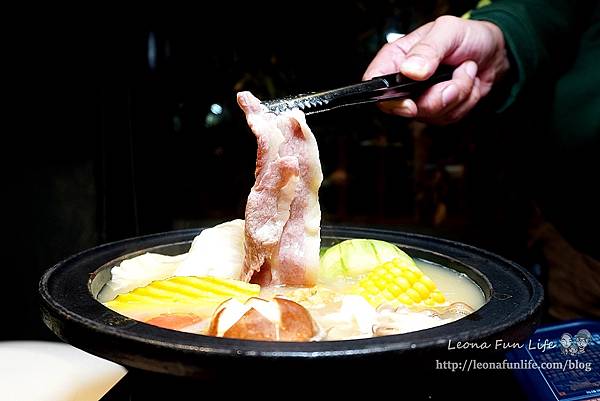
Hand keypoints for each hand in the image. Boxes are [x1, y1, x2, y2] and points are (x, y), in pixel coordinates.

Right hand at [363, 16, 509, 124]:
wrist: (493, 53)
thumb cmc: (467, 37)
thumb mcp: (448, 31)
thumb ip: (428, 50)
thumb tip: (410, 70)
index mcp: (398, 58)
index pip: (376, 82)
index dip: (387, 98)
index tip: (409, 102)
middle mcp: (405, 82)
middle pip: (405, 107)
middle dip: (436, 95)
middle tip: (452, 75)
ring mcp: (421, 99)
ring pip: (431, 113)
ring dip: (457, 93)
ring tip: (463, 71)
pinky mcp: (438, 112)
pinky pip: (448, 117)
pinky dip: (465, 100)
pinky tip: (466, 83)